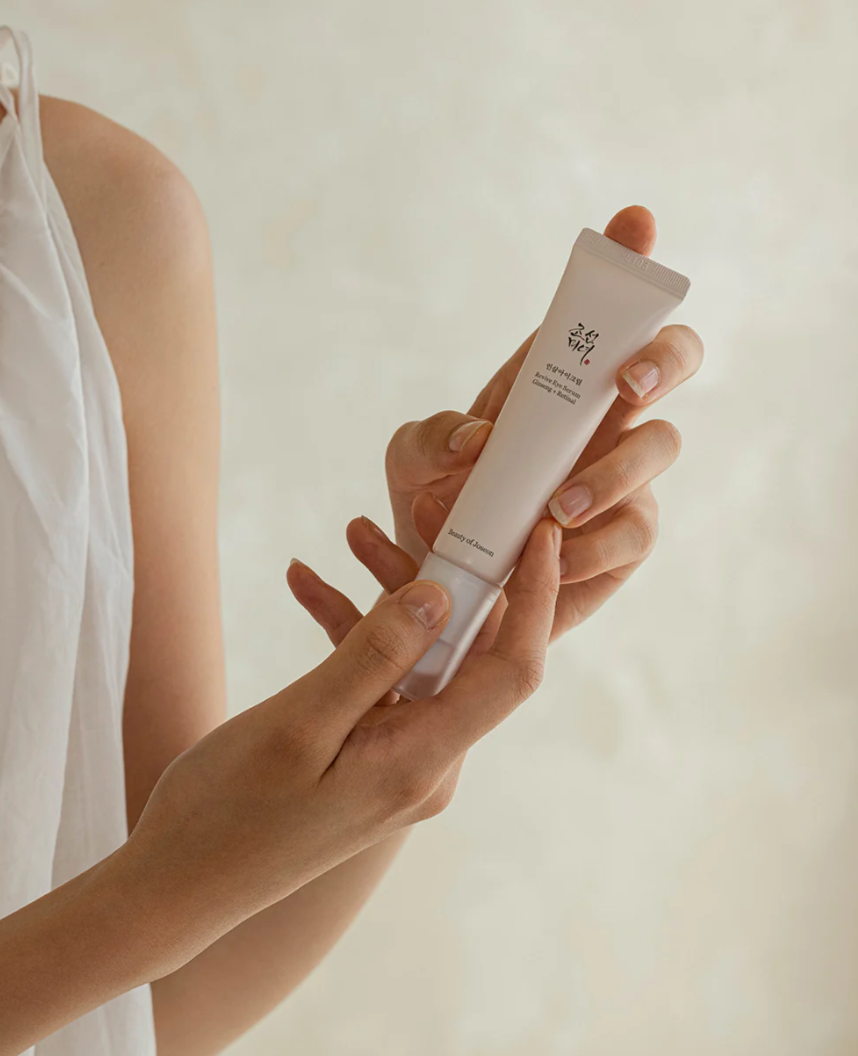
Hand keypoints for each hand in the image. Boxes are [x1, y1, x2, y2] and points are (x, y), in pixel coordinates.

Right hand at [118, 519, 560, 976]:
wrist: (180, 879)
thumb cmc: (227, 814)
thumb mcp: (298, 724)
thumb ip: (375, 657)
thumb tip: (442, 596)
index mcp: (423, 763)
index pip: (512, 672)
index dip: (536, 600)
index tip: (541, 536)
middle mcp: (428, 763)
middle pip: (465, 654)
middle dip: (440, 579)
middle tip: (401, 520)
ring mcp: (400, 758)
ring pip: (419, 657)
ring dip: (387, 599)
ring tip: (346, 538)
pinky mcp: (371, 751)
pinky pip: (381, 679)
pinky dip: (352, 632)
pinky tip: (306, 586)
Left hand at [385, 205, 703, 639]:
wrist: (445, 587)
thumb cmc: (435, 504)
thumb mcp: (411, 460)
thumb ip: (430, 438)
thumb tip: (480, 440)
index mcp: (554, 381)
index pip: (604, 312)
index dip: (631, 261)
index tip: (636, 222)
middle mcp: (602, 419)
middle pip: (672, 360)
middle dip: (663, 358)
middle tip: (625, 383)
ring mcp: (626, 478)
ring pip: (661, 447)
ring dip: (614, 471)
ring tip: (554, 508)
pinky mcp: (625, 542)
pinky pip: (634, 534)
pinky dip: (592, 545)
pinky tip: (550, 555)